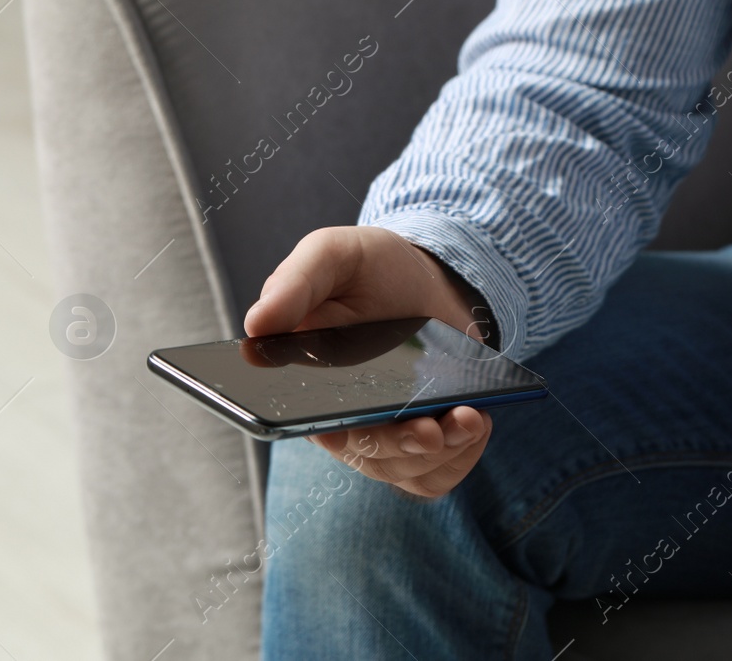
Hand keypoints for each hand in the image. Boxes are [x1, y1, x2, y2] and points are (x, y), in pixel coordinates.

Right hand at [245, 225, 496, 497]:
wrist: (427, 279)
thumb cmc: (369, 268)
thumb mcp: (331, 255)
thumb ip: (295, 282)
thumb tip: (256, 324)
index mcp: (300, 379)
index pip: (298, 421)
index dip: (327, 428)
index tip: (349, 426)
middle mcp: (337, 417)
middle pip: (362, 451)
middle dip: (398, 445)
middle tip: (429, 431)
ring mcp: (380, 434)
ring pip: (403, 468)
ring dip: (440, 450)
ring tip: (469, 419)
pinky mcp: (420, 442)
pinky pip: (435, 475)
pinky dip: (460, 458)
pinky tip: (476, 423)